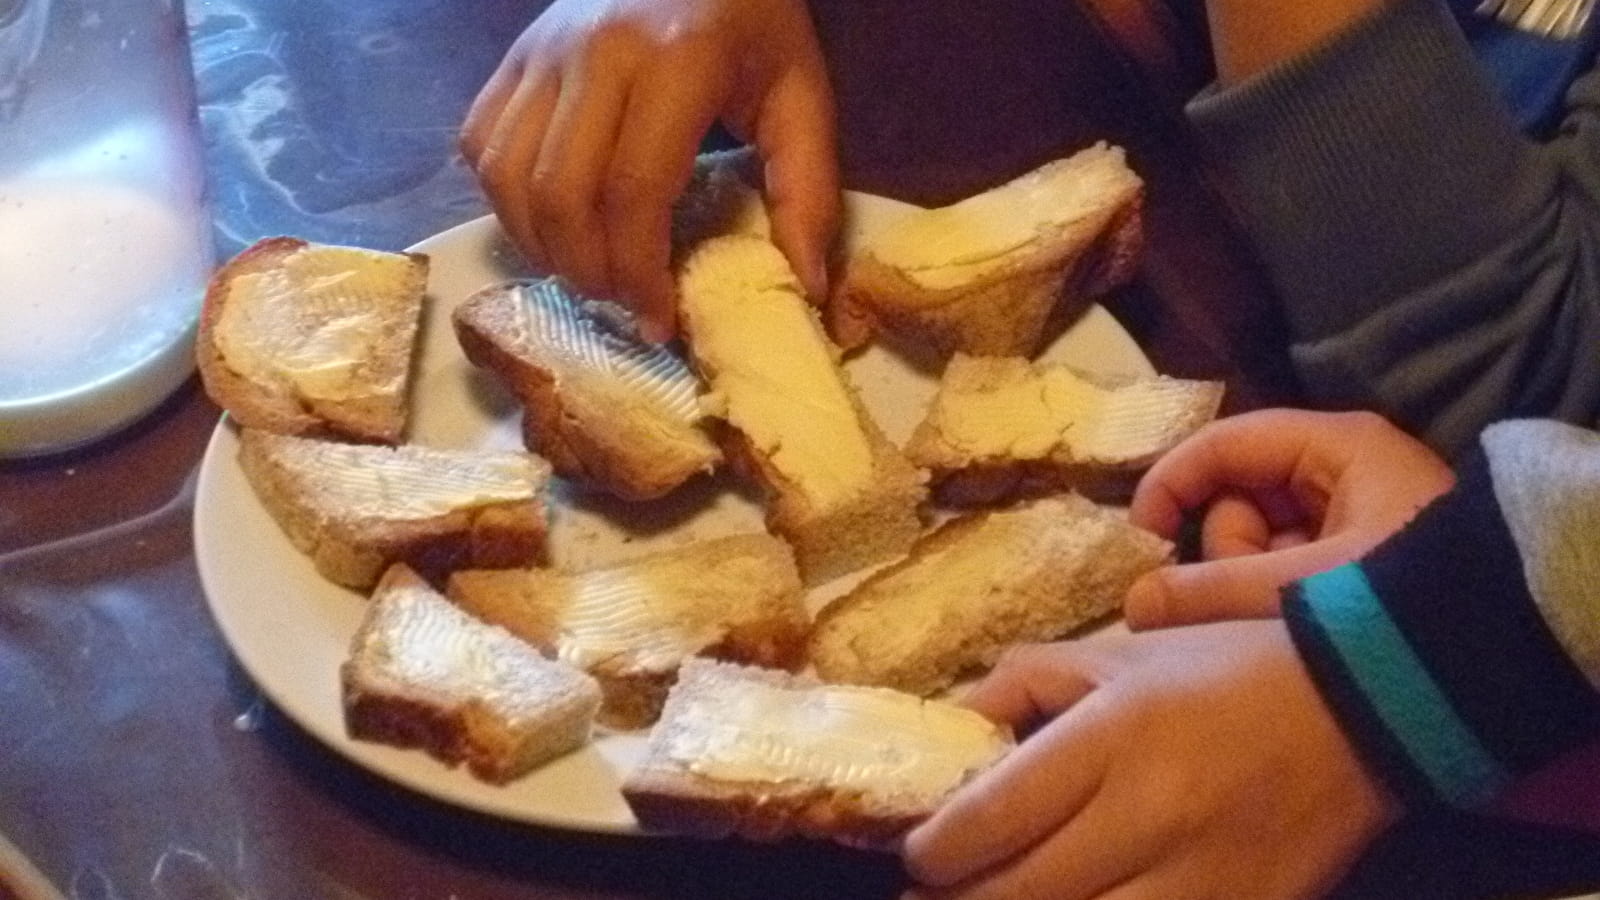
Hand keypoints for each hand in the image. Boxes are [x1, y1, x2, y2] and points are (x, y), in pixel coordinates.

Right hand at [459, 0, 839, 340]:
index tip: (659, 319)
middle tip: (622, 303)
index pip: (634, 190)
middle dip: (588, 271)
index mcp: (676, 60)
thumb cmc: (751, 22)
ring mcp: (543, 52)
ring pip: (508, 177)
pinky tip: (550, 224)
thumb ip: (808, 189)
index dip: (640, 272)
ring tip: (586, 272)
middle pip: (561, 194)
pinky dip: (505, 202)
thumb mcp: (800, 93)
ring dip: (541, 246)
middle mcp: (595, 51)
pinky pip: (481, 144)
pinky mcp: (513, 59)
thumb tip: (806, 285)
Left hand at [901, 623, 1396, 899]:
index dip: (933, 850)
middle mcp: (1151, 816)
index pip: (991, 818)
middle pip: (1021, 895)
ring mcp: (1203, 882)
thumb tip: (952, 726)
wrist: (1365, 707)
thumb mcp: (1119, 651)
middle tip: (936, 893)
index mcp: (1112, 738)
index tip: (916, 853)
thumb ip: (1024, 681)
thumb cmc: (1225, 670)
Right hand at [1124, 409, 1453, 627]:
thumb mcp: (1300, 591)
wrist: (1510, 652)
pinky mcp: (1357, 556)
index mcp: (1336, 446)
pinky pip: (1287, 564)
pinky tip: (1298, 625)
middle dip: (1227, 548)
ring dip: (1251, 579)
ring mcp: (1351, 514)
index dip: (1172, 482)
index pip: (1225, 441)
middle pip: (1239, 491)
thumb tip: (1133, 604)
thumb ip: (1209, 593)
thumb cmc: (1405, 600)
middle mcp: (1342, 469)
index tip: (1139, 538)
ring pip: (1259, 535)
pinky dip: (1276, 595)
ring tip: (1287, 617)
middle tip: (1244, 595)